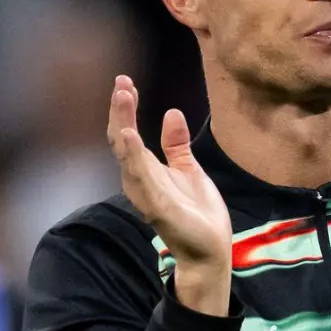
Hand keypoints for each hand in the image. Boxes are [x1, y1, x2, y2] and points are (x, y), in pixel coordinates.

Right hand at [106, 76, 232, 313]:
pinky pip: (142, 179)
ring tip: (122, 98)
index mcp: (146, 170)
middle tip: (121, 83)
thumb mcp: (189, 170)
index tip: (125, 82)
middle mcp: (140, 180)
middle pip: (122, 140)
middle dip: (120, 111)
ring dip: (123, 126)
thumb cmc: (197, 212)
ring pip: (128, 156)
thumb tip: (171, 113)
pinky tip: (130, 136)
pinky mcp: (157, 207)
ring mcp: (146, 194)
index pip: (128, 133)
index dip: (126, 108)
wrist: (210, 249)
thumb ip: (177, 145)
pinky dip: (134, 157)